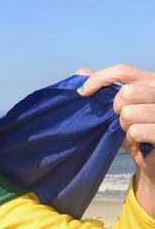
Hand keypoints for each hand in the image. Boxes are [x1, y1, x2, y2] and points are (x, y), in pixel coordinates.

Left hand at [77, 64, 154, 214]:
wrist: (152, 158)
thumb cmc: (135, 130)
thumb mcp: (118, 109)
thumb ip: (103, 89)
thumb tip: (81, 72)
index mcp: (152, 82)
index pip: (124, 70)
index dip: (100, 79)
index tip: (82, 92)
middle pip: (126, 93)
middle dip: (116, 110)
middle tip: (122, 121)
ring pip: (129, 112)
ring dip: (124, 126)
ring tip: (132, 132)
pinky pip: (136, 131)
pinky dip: (132, 139)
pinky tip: (140, 143)